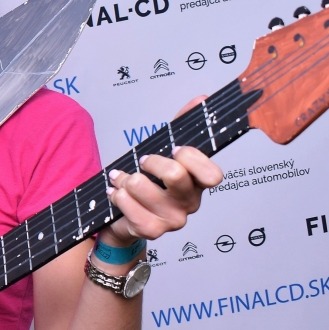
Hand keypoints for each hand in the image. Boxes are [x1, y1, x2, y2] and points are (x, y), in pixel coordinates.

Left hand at [99, 97, 222, 246]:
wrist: (125, 218)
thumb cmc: (148, 182)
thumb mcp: (163, 151)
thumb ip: (180, 125)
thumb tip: (202, 98)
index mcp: (198, 183)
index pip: (212, 174)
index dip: (191, 157)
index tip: (174, 149)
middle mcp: (190, 203)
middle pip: (176, 175)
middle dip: (151, 162)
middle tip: (142, 162)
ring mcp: (173, 220)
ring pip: (142, 187)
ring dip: (125, 179)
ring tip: (122, 179)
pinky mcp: (152, 231)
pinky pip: (129, 206)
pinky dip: (117, 196)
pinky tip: (116, 194)